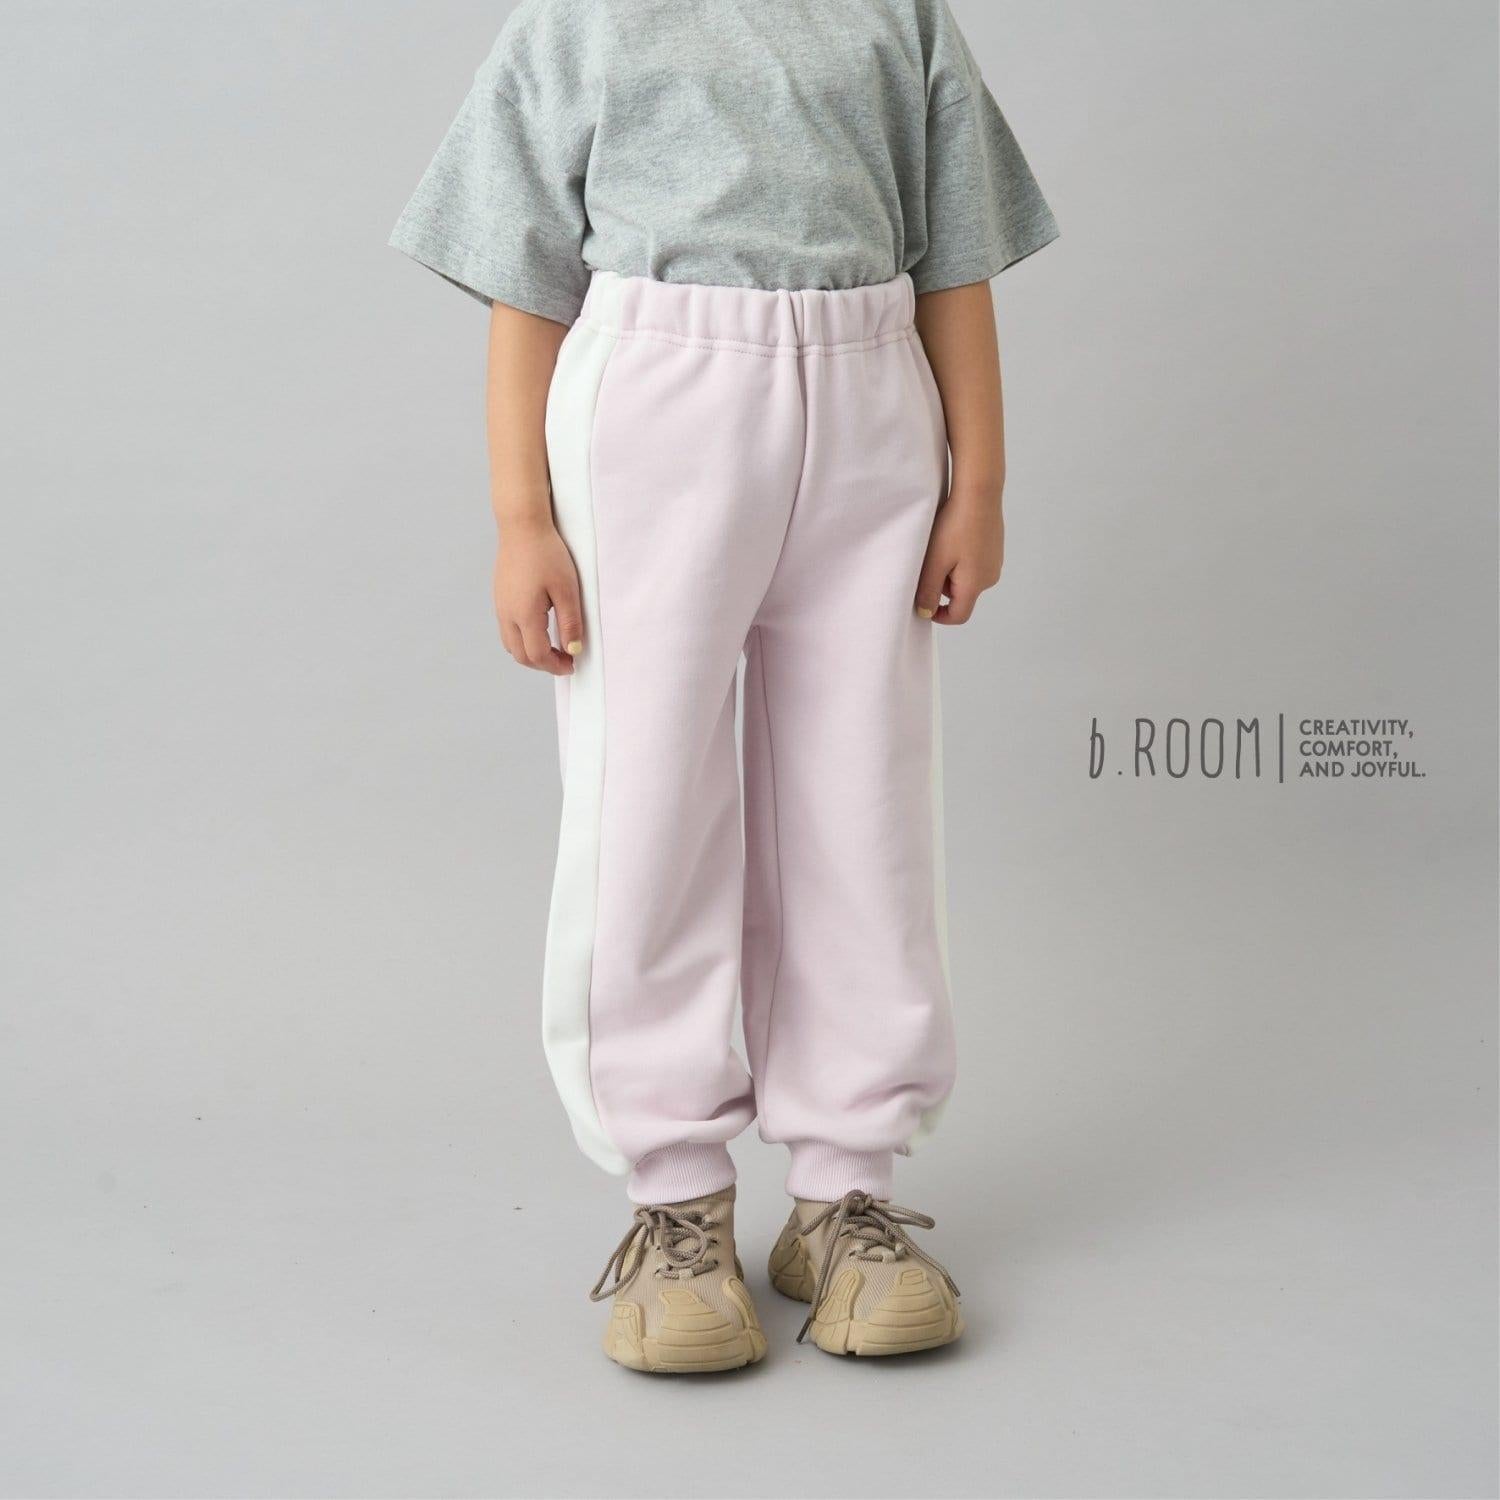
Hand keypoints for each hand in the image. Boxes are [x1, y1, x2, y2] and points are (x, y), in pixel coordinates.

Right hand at [494, 516, 583, 675]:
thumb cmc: (546, 553)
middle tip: (564, 660)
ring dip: (531, 653)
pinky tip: (539, 629)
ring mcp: (500, 606)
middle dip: (543, 664)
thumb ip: (570, 622)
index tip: (572, 664)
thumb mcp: (567, 589)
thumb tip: (573, 649)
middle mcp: (507, 615)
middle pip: (521, 656)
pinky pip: (507, 629)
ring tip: (553, 647)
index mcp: (524, 615)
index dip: (555, 666)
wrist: (522, 526)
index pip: (537, 655)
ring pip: (511, 645)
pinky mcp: (499, 598)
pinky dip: (523, 639)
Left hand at [914, 491, 1004, 623]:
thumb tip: (926, 613)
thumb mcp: (935, 562)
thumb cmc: (956, 525)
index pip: (959, 616)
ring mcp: (995, 562)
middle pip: (961, 596)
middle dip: (942, 585)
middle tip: (930, 561)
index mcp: (975, 585)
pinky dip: (961, 558)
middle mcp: (990, 578)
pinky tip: (955, 537)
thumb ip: (928, 591)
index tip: (923, 603)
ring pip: (966, 578)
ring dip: (951, 570)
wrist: (979, 492)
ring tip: (942, 546)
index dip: (939, 616)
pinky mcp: (995, 549)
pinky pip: (974, 563)